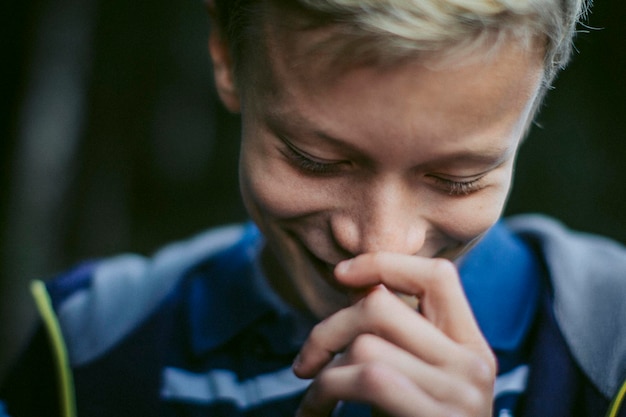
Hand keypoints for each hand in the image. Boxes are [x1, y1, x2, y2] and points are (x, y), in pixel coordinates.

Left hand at [293, 253, 495, 416]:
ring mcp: (459, 392)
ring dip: (322, 371)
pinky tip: (312, 414)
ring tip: (313, 399)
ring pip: (365, 342)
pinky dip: (322, 394)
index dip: (384, 262)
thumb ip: (403, 340)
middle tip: (306, 361)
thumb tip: (355, 289)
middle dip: (328, 327)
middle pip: (382, 305)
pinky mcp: (436, 416)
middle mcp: (472, 363)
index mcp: (471, 346)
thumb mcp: (421, 380)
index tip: (341, 275)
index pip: (437, 275)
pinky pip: (364, 376)